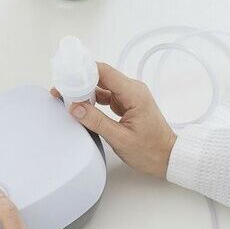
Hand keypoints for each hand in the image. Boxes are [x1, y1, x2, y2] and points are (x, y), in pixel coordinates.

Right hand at [52, 62, 176, 178]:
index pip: (105, 71)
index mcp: (134, 93)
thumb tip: (75, 108)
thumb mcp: (120, 138)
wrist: (167, 157)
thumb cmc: (151, 150)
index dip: (83, 71)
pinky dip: (92, 99)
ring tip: (67, 98)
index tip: (66, 76)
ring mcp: (130, 96)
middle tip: (61, 90)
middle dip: (80, 81)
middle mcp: (132, 90)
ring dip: (85, 91)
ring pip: (102, 85)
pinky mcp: (126, 103)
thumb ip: (96, 122)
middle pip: (101, 76)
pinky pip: (106, 95)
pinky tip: (81, 106)